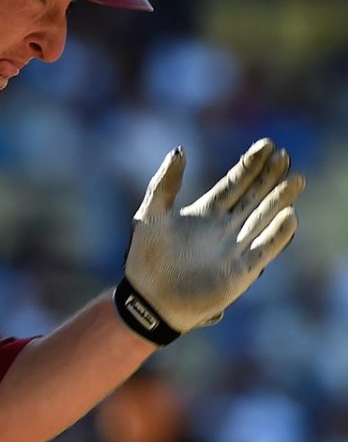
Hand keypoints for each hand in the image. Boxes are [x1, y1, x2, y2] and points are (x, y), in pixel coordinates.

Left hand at [115, 138, 304, 345]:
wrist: (148, 297)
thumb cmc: (146, 257)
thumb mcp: (150, 214)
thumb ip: (165, 183)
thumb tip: (179, 150)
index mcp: (205, 212)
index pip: (234, 183)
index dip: (250, 165)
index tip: (267, 144)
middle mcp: (225, 227)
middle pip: (254, 197)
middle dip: (270, 177)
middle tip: (286, 155)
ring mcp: (235, 248)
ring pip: (263, 218)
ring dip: (279, 200)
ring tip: (296, 180)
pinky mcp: (241, 271)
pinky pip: (263, 249)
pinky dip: (276, 234)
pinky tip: (289, 216)